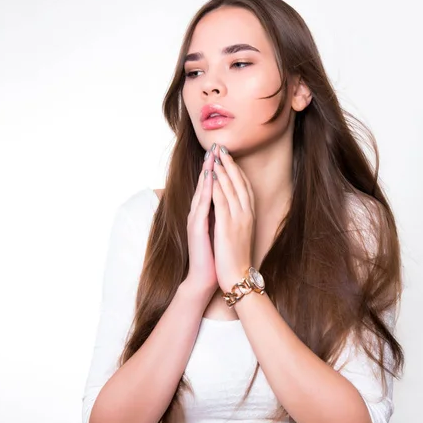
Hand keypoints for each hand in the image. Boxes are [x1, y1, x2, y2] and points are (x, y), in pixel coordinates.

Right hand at [184, 147, 217, 297]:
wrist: (207, 276)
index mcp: (205, 212)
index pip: (210, 185)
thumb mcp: (219, 228)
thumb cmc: (215, 254)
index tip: (221, 151)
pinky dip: (205, 192)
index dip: (215, 168)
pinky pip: (201, 206)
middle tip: (215, 146)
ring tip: (211, 157)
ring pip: (201, 192)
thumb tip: (226, 198)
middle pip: (204, 184)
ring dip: (206, 174)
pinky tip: (208, 181)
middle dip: (210, 164)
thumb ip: (219, 212)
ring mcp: (195, 219)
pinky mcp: (196, 228)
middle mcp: (198, 213)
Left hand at [210, 144, 255, 292]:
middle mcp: (246, 214)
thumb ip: (236, 217)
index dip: (235, 169)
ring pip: (230, 189)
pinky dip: (216, 187)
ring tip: (215, 156)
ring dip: (222, 171)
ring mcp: (238, 219)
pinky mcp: (227, 226)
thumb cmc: (235, 256)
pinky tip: (211, 177)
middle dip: (229, 163)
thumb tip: (230, 204)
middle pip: (238, 182)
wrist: (236, 275)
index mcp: (249, 214)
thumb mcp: (239, 232)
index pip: (243, 186)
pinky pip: (221, 202)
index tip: (228, 155)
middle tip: (221, 147)